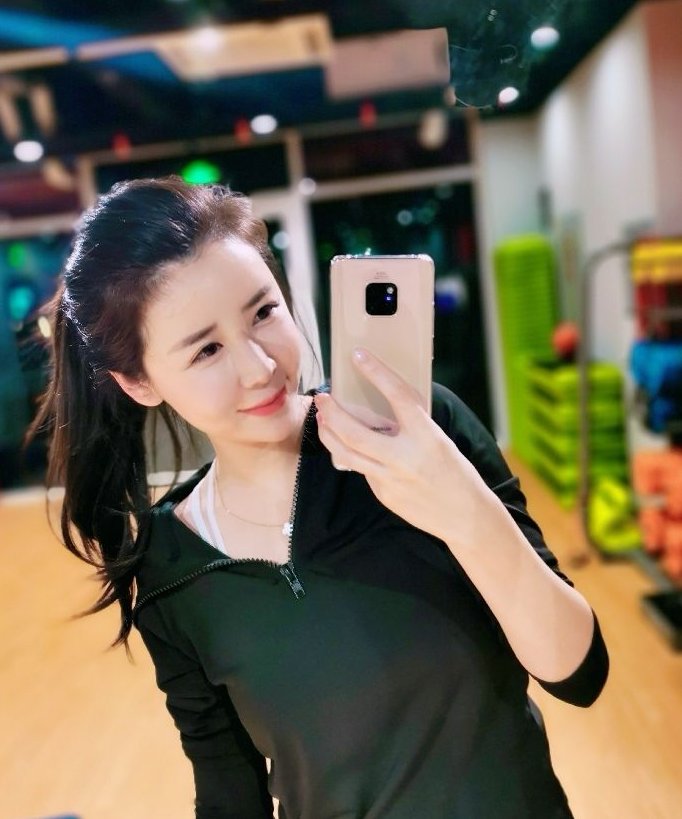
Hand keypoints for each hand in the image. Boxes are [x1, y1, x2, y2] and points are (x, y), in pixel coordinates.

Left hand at [315, 349, 495, 543]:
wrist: (465, 515)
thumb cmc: (455, 472)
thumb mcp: (438, 440)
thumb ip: (410, 426)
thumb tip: (378, 409)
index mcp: (427, 436)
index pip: (398, 396)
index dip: (377, 373)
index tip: (358, 356)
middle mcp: (406, 457)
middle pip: (354, 432)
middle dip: (332, 412)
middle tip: (322, 397)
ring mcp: (391, 479)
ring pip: (346, 453)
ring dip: (329, 434)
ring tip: (324, 419)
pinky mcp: (384, 494)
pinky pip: (361, 470)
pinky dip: (353, 455)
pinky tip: (351, 447)